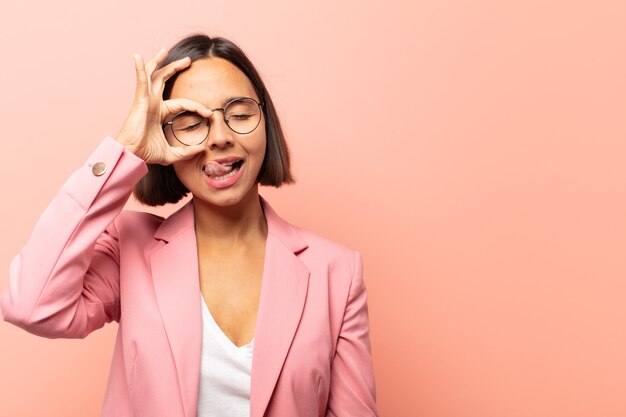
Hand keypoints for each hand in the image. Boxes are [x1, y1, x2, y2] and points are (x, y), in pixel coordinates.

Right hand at [116, 49, 211, 164]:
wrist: (132, 154)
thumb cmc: (146, 153)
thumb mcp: (172, 153)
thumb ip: (186, 151)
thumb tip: (202, 149)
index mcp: (160, 112)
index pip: (182, 103)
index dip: (196, 106)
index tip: (209, 114)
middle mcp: (153, 103)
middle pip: (164, 80)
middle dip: (175, 68)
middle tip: (188, 61)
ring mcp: (146, 100)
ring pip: (152, 75)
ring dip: (159, 62)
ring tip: (165, 50)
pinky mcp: (140, 100)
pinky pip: (140, 81)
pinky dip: (140, 68)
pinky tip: (138, 57)